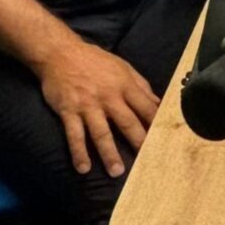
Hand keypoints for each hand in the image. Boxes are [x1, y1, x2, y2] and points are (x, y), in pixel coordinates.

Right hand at [37, 41, 160, 176]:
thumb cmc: (95, 61)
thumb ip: (141, 86)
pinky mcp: (68, 111)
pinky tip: (83, 168)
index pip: (146, 108)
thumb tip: (159, 102)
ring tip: (116, 172)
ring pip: (101, 133)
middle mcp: (108, 97)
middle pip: (127, 123)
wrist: (60, 53)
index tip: (164, 140)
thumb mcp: (123, 67)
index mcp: (124, 85)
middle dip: (138, 142)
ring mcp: (87, 105)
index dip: (155, 124)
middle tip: (146, 162)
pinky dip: (78, 152)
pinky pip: (74, 135)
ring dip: (109, 153)